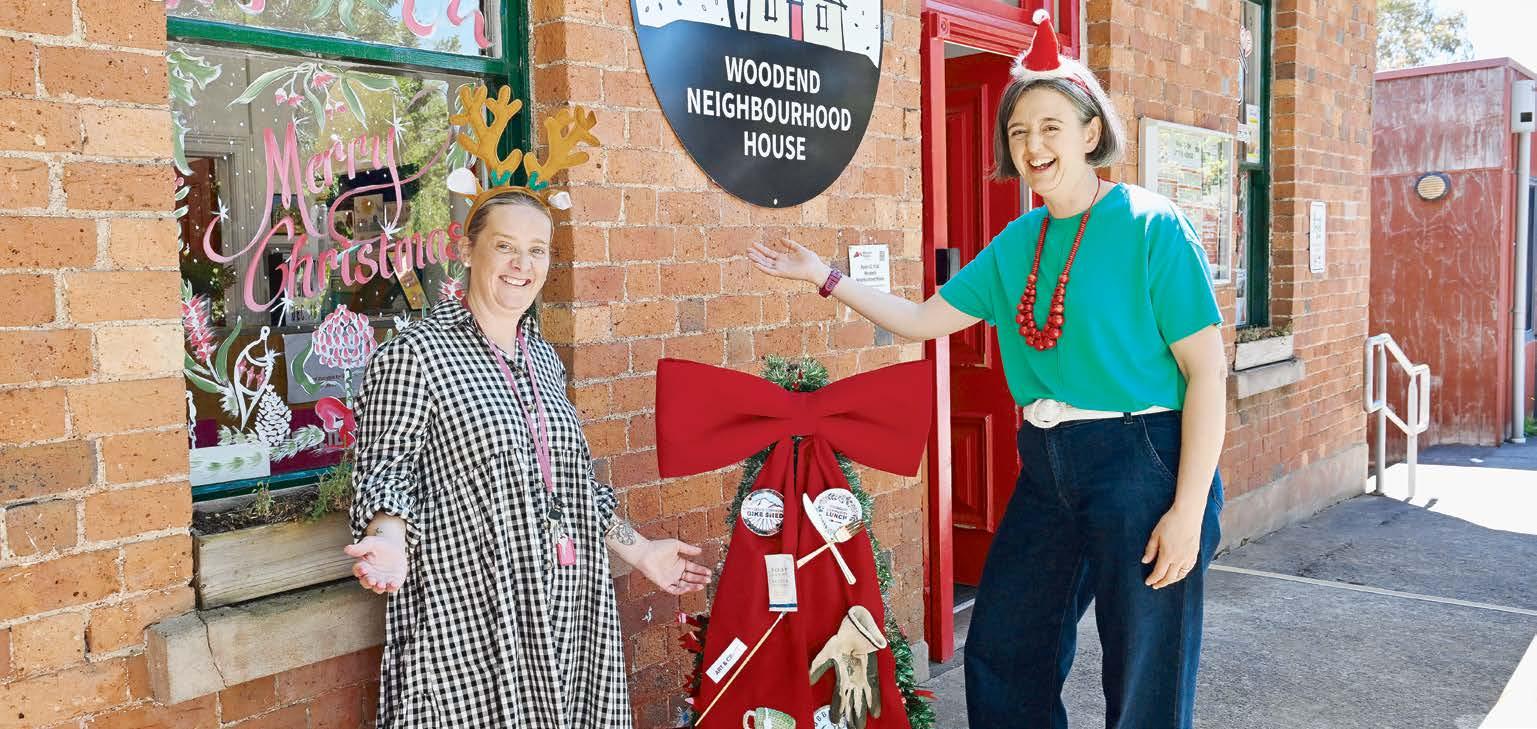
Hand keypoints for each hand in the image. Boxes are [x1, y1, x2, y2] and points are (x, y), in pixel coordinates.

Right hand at [344, 535, 407, 593]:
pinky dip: (392, 587)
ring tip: (381, 585)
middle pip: (366, 582)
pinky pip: (391, 587)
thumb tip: (347, 549)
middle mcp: (370, 576)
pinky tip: (394, 584)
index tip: (363, 569)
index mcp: (363, 566)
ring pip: (377, 588)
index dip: (359, 571)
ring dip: (378, 588)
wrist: (395, 547)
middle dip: (368, 582)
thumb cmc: (379, 545)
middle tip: (371, 580)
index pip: (358, 571)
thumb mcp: (370, 543)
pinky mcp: (393, 581)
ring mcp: (381, 580)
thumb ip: (360, 547)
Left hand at [633, 538, 711, 595]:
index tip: (709, 572)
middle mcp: (676, 572)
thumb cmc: (658, 546)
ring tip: (702, 585)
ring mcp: (670, 578)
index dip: (701, 570)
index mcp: (679, 563)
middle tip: (708, 579)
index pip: (693, 568)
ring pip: (684, 585)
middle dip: (700, 579)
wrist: (645, 553)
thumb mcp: (676, 545)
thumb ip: (688, 549)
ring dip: (693, 586)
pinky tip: (688, 587)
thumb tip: (700, 551)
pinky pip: (674, 590)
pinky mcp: (664, 584)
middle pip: (691, 577)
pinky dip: (681, 590)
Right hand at [748, 239, 828, 284]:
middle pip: (765, 259)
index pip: (769, 253)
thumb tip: (780, 239)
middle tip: (747, 250)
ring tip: (749, 255)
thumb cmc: (811, 260)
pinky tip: (756, 264)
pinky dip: (763, 268)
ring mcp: (781, 269)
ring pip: (766, 264)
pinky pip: (770, 271)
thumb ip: (790, 244)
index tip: (753, 244)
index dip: (761, 249)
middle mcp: (780, 264)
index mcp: (784, 258)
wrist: (816, 269)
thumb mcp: (799, 248)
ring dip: (757, 260)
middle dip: (756, 254)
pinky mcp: (783, 274)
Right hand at [809, 606, 885, 727]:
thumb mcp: (827, 654)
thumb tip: (808, 682)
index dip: (837, 710)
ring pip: (862, 699)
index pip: (839, 697)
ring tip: (861, 727)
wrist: (857, 626)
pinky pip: (873, 689)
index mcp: (841, 676)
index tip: (835, 722)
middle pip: (852, 702)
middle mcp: (853, 679)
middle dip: (851, 716)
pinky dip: (874, 701)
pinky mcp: (871, 671)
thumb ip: (818, 668)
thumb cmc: (842, 638)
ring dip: (861, 713)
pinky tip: (876, 713)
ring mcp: (863, 677)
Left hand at [1142, 504, 1203, 588]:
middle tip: (1155, 586)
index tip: (1148, 582)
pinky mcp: (1194, 554)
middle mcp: (1179, 559)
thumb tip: (1145, 561)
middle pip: (1170, 577)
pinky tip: (1178, 573)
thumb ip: (1150, 550)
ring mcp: (1188, 557)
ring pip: (1180, 575)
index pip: (1159, 573)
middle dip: (1162, 583)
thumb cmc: (1171, 522)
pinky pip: (1189, 569)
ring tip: (1166, 581)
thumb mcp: (1155, 535)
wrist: (1188, 514)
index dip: (1153, 579)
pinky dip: (1182, 574)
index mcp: (1168, 555)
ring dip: (1172, 580)